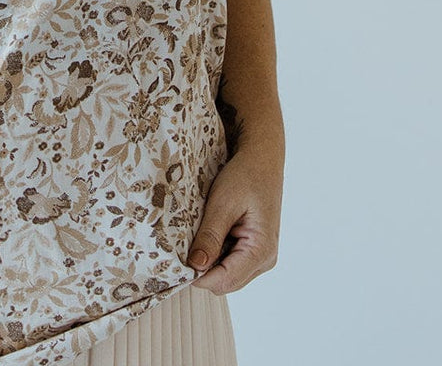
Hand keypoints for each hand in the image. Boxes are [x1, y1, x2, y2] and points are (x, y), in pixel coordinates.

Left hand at [186, 145, 282, 294]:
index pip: (225, 280)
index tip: (176, 264)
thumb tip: (196, 266)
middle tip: (181, 249)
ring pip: (227, 274)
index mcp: (261, 251)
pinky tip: (206, 233)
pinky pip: (231, 262)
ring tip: (195, 237)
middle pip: (226, 282)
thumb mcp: (223, 203)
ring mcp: (261, 255)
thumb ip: (210, 236)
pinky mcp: (254, 248)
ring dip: (209, 261)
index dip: (198, 276)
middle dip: (202, 270)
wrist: (261, 159)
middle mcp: (265, 260)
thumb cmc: (245, 176)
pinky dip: (215, 253)